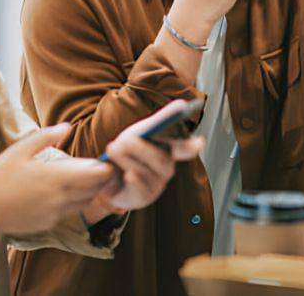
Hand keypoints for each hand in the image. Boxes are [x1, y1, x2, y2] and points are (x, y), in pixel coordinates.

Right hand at [0, 123, 114, 235]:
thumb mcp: (20, 150)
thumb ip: (46, 137)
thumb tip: (67, 127)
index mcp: (56, 178)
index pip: (96, 176)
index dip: (107, 169)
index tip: (106, 161)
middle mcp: (60, 198)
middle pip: (95, 190)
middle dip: (101, 180)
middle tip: (98, 168)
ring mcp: (55, 213)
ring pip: (84, 203)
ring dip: (88, 191)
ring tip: (81, 178)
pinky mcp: (48, 223)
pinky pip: (68, 212)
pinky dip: (72, 201)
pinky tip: (60, 191)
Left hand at [83, 100, 204, 221]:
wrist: (104, 176)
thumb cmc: (126, 153)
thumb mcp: (140, 132)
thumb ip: (160, 120)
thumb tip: (181, 104)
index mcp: (168, 152)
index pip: (184, 150)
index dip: (191, 147)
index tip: (199, 142)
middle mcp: (165, 170)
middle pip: (162, 162)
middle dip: (142, 149)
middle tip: (124, 140)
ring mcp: (155, 187)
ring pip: (148, 174)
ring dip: (128, 160)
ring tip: (112, 149)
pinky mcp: (142, 199)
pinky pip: (141, 190)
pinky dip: (133, 180)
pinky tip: (126, 174)